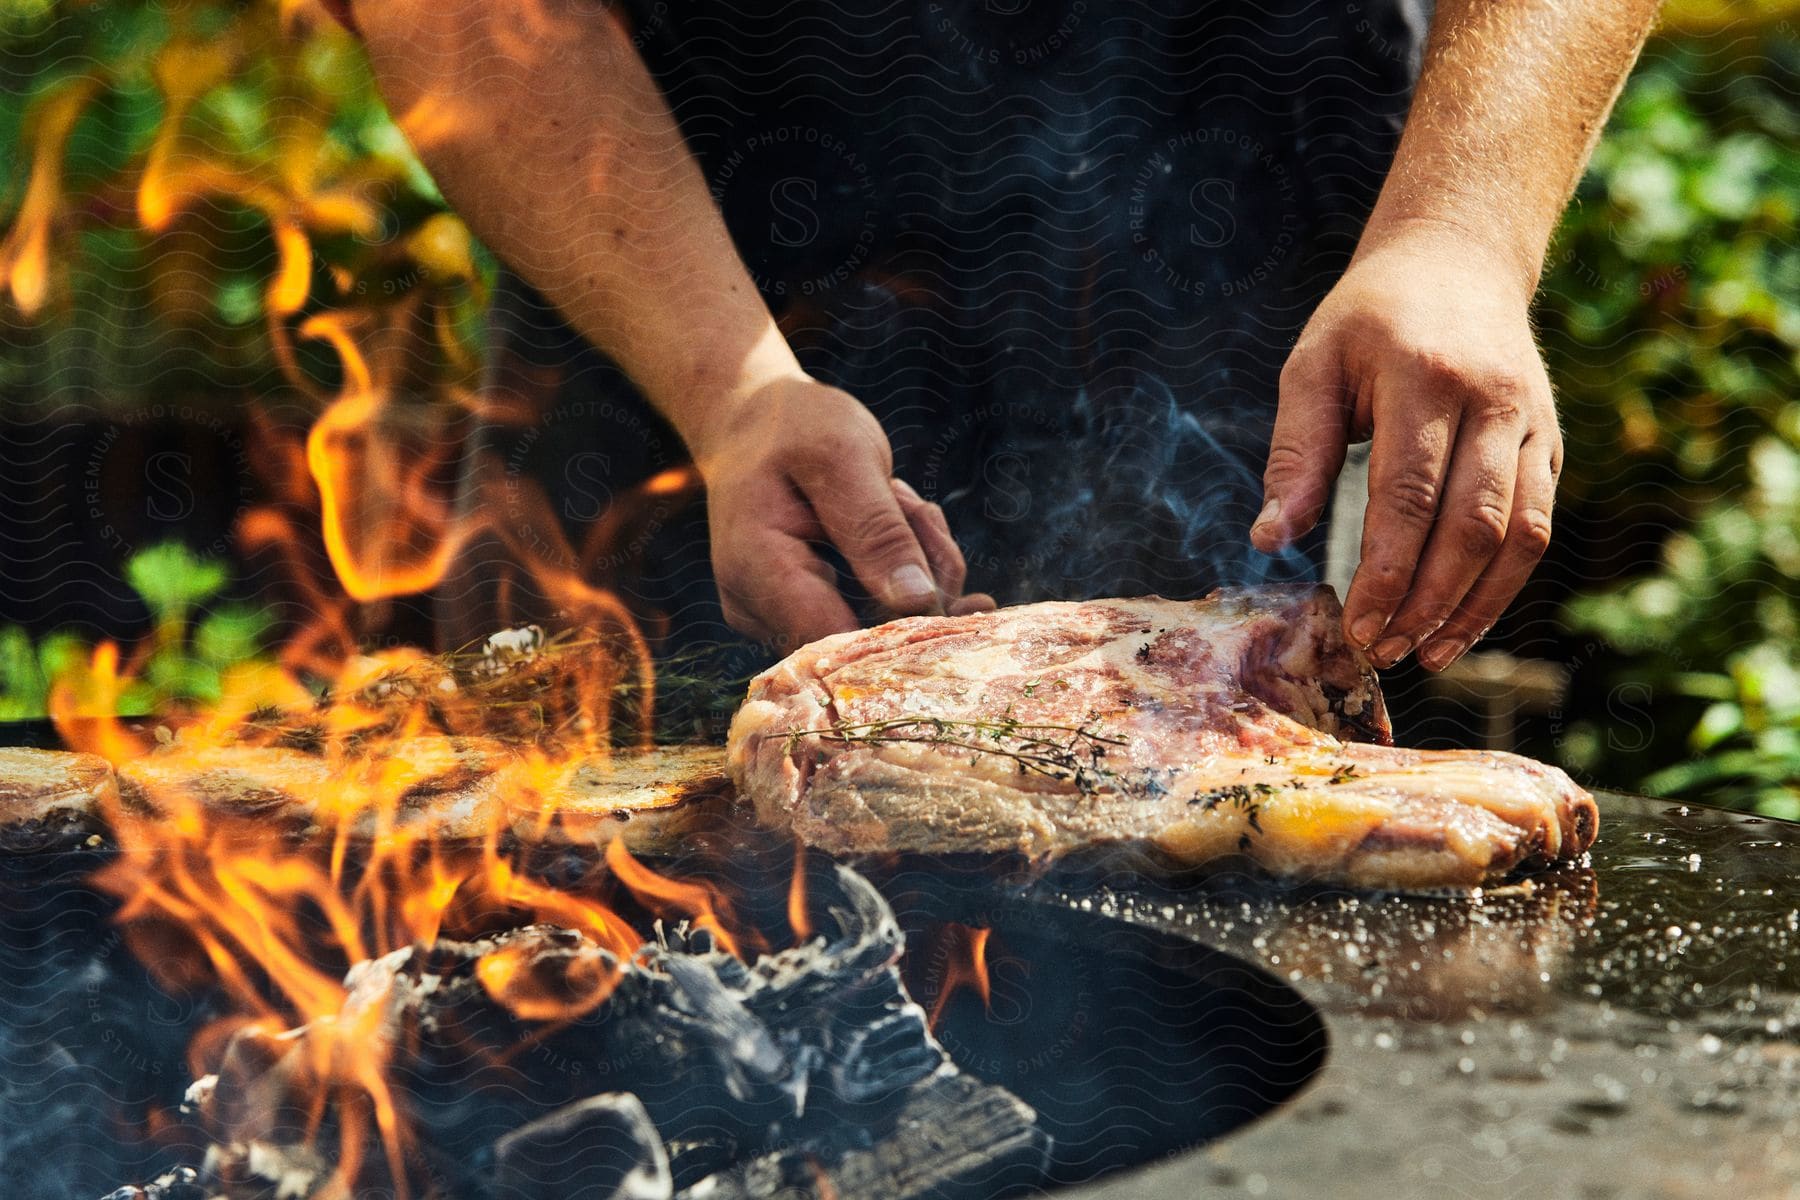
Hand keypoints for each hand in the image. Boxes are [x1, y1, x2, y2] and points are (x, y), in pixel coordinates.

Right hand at [690, 374, 994, 646]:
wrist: (757, 424)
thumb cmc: (792, 428)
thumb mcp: (841, 455)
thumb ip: (876, 528)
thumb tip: (918, 601)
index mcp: (754, 569)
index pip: (838, 638)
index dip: (906, 625)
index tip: (956, 585)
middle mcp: (758, 609)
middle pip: (869, 637)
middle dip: (922, 579)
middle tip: (919, 511)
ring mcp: (779, 616)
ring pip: (881, 625)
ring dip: (918, 566)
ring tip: (902, 503)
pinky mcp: (806, 613)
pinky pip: (874, 613)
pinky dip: (905, 570)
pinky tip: (897, 521)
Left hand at [1251, 223, 1561, 671]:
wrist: (1458, 261)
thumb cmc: (1369, 322)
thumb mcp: (1314, 366)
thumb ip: (1296, 453)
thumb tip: (1269, 539)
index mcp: (1425, 377)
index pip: (1409, 496)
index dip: (1385, 573)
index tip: (1355, 627)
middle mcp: (1493, 401)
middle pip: (1471, 526)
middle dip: (1426, 601)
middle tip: (1382, 652)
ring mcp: (1534, 423)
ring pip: (1518, 536)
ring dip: (1472, 607)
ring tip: (1423, 654)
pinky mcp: (1552, 443)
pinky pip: (1538, 528)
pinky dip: (1503, 587)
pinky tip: (1460, 625)